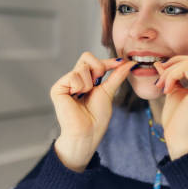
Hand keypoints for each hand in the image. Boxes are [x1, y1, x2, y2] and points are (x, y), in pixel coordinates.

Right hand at [50, 52, 135, 171]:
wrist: (88, 132)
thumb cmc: (97, 118)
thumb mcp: (108, 91)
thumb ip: (117, 75)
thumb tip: (129, 63)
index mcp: (85, 80)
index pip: (94, 61)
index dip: (107, 61)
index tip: (120, 63)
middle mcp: (74, 79)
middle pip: (86, 57)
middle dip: (98, 68)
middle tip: (97, 84)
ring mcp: (65, 83)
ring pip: (82, 67)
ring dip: (89, 83)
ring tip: (85, 96)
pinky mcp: (58, 88)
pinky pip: (73, 75)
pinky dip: (80, 87)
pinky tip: (76, 97)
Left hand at [154, 56, 187, 159]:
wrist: (181, 143)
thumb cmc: (178, 122)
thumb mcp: (174, 93)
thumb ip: (170, 78)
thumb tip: (160, 64)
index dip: (178, 63)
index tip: (161, 73)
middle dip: (174, 66)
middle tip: (160, 81)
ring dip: (174, 71)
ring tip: (164, 86)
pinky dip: (180, 71)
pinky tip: (170, 84)